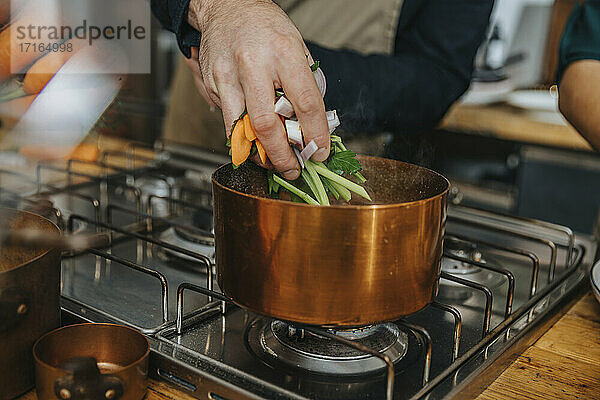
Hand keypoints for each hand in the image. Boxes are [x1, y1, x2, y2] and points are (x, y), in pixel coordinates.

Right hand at [187, 0, 329, 179]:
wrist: (226, 6)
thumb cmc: (265, 27)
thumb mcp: (296, 46)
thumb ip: (306, 83)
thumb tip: (315, 123)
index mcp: (284, 52)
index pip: (305, 103)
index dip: (314, 134)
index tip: (319, 151)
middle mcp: (253, 64)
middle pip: (267, 124)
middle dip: (281, 155)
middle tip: (292, 169)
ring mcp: (228, 75)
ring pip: (242, 128)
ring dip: (258, 153)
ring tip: (271, 162)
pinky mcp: (212, 83)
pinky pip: (229, 119)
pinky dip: (242, 135)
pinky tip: (252, 137)